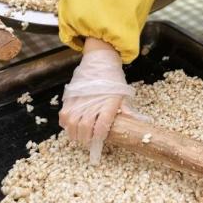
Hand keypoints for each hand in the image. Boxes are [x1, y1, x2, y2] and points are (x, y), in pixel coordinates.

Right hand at [59, 41, 146, 162]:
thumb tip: (139, 122)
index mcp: (108, 104)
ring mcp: (79, 100)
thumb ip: (126, 110)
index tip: (99, 140)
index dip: (99, 137)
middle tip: (88, 142)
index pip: (101, 127)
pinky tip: (70, 126)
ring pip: (72, 124)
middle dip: (86, 139)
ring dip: (74, 134)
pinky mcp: (70, 97)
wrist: (100, 59)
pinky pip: (64, 115)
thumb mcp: (123, 94)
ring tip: (79, 137)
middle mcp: (92, 103)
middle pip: (85, 128)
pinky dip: (65, 124)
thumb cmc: (113, 78)